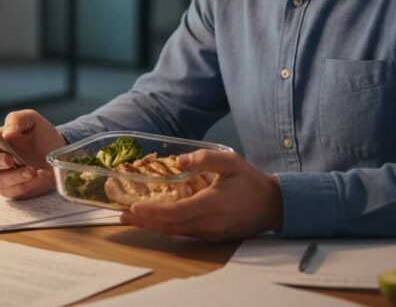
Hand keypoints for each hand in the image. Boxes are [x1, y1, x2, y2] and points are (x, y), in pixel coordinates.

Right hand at [0, 110, 65, 199]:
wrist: (58, 152)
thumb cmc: (40, 134)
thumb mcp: (31, 120)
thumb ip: (17, 120)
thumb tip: (7, 133)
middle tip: (10, 159)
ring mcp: (0, 176)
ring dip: (15, 175)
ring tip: (31, 170)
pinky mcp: (12, 190)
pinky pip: (12, 191)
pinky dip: (25, 185)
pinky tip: (38, 176)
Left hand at [121, 150, 282, 240]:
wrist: (274, 206)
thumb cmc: (251, 182)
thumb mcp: (231, 161)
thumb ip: (205, 158)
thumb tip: (180, 160)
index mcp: (211, 205)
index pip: (175, 213)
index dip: (153, 212)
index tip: (134, 207)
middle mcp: (208, 223)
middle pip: (169, 227)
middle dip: (144, 221)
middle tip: (122, 214)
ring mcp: (209, 233)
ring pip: (174, 232)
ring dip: (151, 226)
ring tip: (130, 218)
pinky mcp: (210, 236)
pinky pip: (183, 233)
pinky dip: (165, 228)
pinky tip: (154, 221)